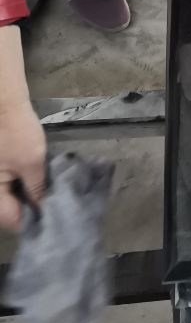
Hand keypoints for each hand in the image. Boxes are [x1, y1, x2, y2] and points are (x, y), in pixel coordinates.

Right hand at [0, 100, 45, 230]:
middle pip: (8, 210)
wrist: (2, 101)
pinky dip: (19, 184)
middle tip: (54, 206)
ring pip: (7, 197)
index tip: (54, 219)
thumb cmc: (15, 131)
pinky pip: (5, 183)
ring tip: (48, 194)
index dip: (33, 221)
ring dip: (25, 196)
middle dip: (30, 208)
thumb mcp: (31, 162)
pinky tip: (36, 181)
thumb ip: (38, 189)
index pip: (11, 220)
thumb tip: (45, 210)